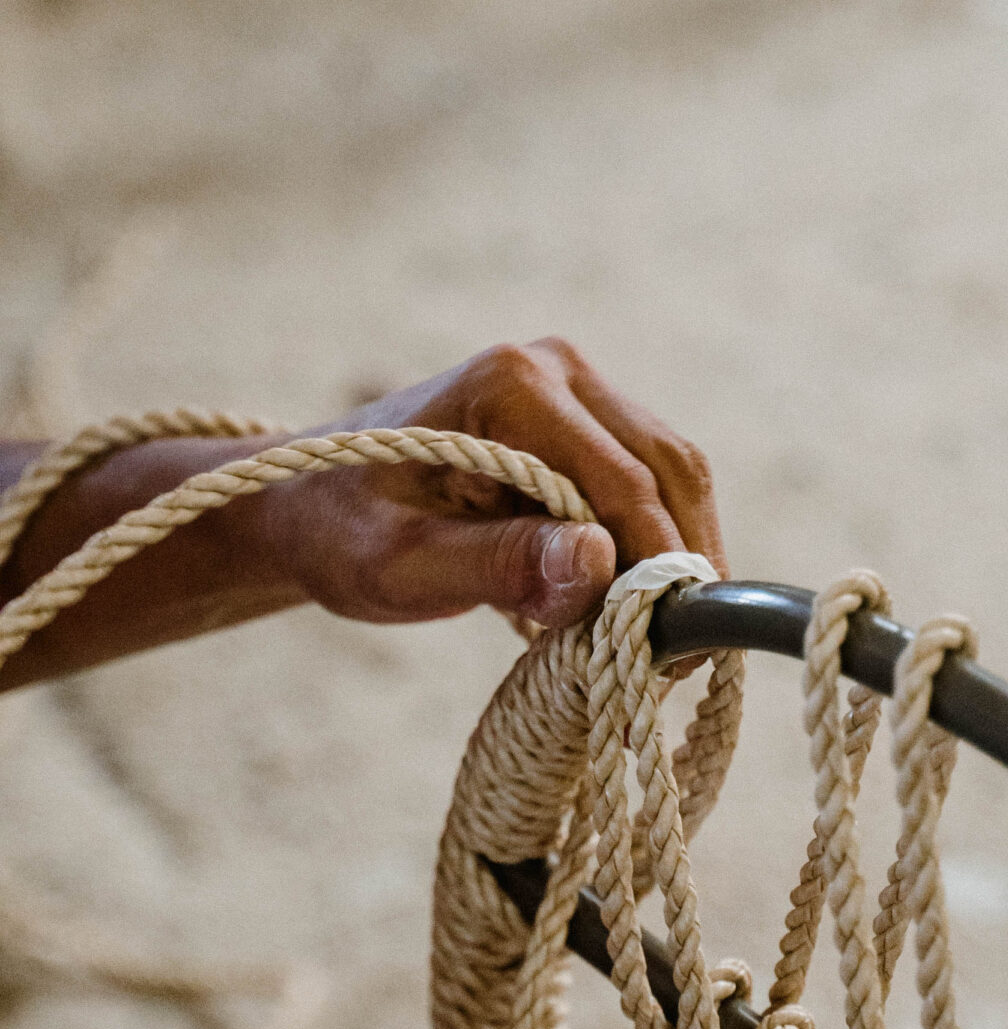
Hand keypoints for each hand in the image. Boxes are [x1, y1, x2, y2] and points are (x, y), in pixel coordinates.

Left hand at [260, 338, 726, 628]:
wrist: (305, 506)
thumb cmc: (339, 536)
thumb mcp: (400, 566)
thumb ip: (496, 564)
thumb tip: (598, 563)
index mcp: (511, 385)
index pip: (622, 480)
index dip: (656, 566)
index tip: (667, 650)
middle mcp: (555, 369)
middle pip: (667, 468)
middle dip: (681, 564)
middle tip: (678, 659)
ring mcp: (573, 390)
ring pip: (670, 476)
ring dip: (675, 558)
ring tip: (661, 645)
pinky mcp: (580, 425)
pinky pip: (646, 485)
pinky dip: (650, 548)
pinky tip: (629, 609)